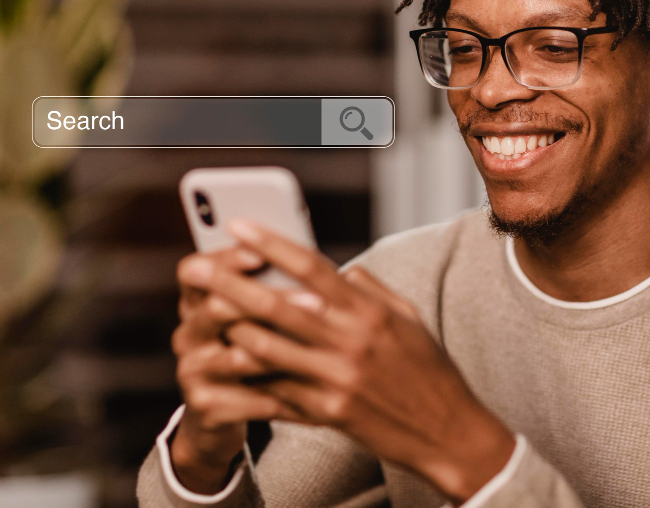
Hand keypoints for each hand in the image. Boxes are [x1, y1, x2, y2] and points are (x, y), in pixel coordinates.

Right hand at [170, 247, 303, 493]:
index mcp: (197, 304)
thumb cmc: (248, 350)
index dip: (224, 261)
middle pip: (216, 308)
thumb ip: (271, 289)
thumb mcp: (253, 317)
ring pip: (236, 357)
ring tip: (316, 349)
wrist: (219, 412)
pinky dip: (280, 395)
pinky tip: (311, 390)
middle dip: (269, 302)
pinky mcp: (204, 406)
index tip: (261, 254)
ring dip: (280, 353)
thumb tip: (322, 262)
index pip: (194, 271)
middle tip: (317, 302)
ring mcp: (193, 371)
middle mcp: (189, 334)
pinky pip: (246, 398)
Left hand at [184, 219, 516, 503]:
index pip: (313, 266)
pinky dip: (248, 377)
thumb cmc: (428, 370)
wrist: (447, 431)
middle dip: (229, 283)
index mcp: (370, 311)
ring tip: (205, 313)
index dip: (271, 244)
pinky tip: (225, 365)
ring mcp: (336, 379)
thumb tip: (341, 270)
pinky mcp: (328, 412)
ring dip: (230, 329)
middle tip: (194, 268)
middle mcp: (351, 341)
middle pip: (277, 304)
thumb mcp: (408, 318)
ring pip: (266, 348)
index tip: (238, 226)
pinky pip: (276, 391)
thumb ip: (370, 291)